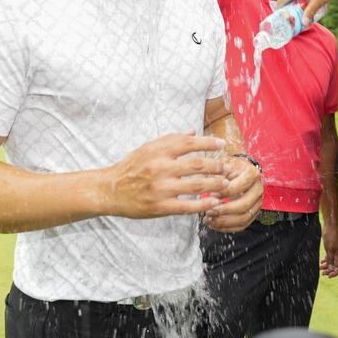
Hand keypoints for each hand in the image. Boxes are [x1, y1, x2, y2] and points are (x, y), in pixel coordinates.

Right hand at [109, 132, 227, 218]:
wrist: (110, 190)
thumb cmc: (131, 167)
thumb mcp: (148, 148)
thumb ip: (171, 139)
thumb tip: (194, 131)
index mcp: (158, 151)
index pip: (189, 143)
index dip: (208, 143)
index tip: (222, 144)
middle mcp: (160, 168)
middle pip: (197, 164)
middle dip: (216, 165)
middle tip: (226, 167)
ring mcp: (160, 188)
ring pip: (196, 185)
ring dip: (215, 184)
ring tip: (226, 183)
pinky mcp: (160, 206)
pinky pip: (187, 206)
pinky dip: (203, 204)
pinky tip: (214, 202)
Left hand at [202, 156, 263, 232]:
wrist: (239, 169)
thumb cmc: (228, 166)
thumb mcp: (222, 163)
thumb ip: (216, 172)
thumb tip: (207, 184)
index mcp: (252, 174)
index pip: (237, 187)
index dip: (223, 193)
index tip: (210, 195)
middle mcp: (258, 189)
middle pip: (244, 206)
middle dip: (224, 211)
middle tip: (208, 211)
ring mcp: (258, 202)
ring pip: (244, 218)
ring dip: (224, 222)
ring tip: (208, 220)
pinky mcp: (253, 213)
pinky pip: (243, 225)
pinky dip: (227, 228)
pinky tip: (214, 225)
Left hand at [320, 224, 337, 276]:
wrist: (330, 226)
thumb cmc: (331, 236)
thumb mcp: (329, 249)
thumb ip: (330, 259)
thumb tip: (330, 268)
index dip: (335, 273)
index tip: (329, 276)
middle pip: (336, 266)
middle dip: (329, 270)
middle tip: (322, 273)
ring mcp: (336, 251)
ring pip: (332, 261)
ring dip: (326, 266)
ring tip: (320, 268)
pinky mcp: (332, 248)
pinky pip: (330, 257)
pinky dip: (326, 260)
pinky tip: (321, 262)